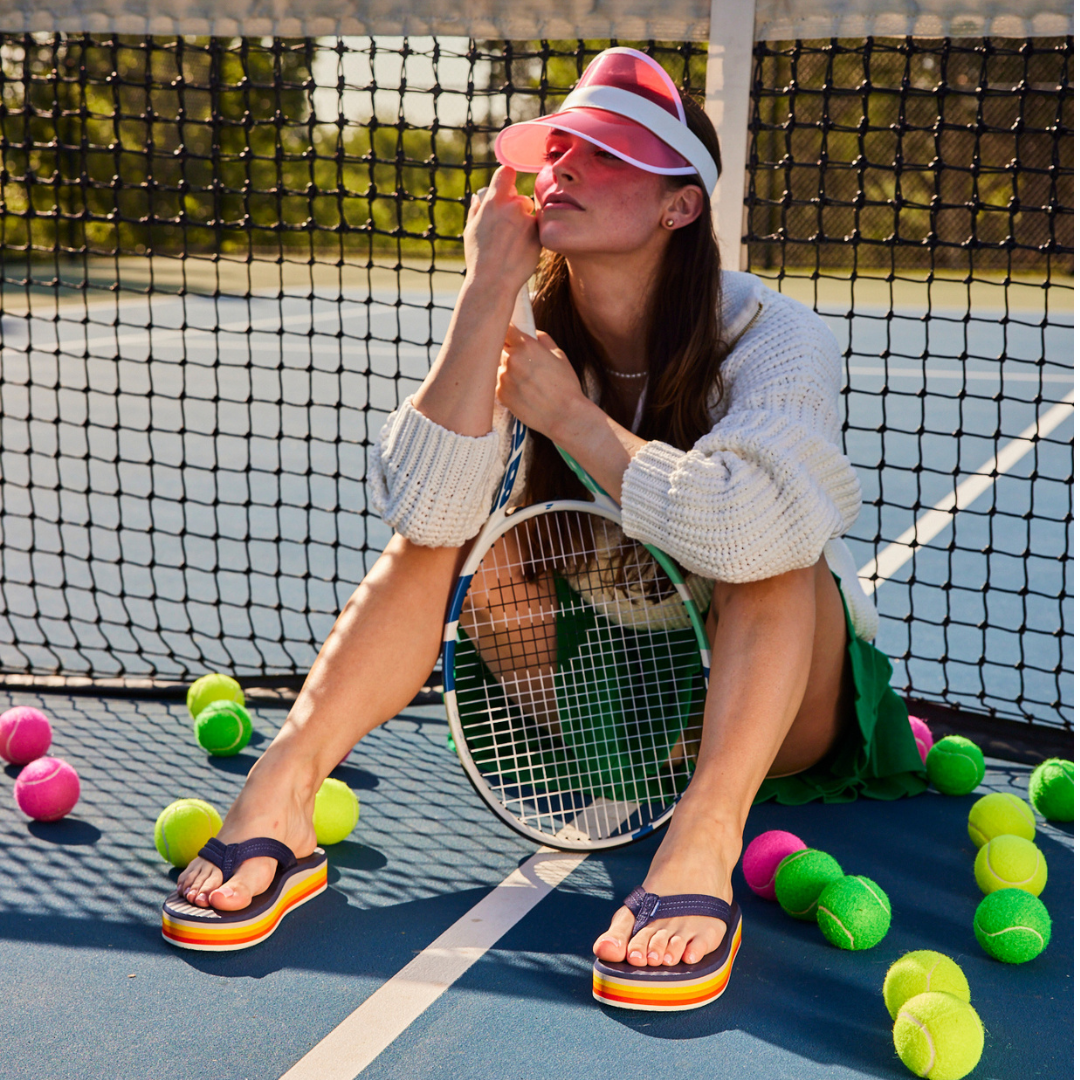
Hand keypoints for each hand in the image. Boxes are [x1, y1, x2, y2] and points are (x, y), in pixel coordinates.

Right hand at [464, 167, 539, 293]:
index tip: (507, 188)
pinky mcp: (538, 236)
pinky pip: (537, 230)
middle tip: (508, 229)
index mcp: (493, 203)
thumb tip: (477, 197)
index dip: (507, 179)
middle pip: (521, 197)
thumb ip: (476, 210)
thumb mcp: (470, 231)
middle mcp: (512, 207)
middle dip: (517, 209)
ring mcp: (527, 221)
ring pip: (530, 215)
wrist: (493, 282)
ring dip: (525, 224)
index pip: (506, 172)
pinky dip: (532, 238)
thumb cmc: (478, 258)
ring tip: (513, 244)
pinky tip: (520, 252)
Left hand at [495, 326, 586, 439]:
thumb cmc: (566, 386)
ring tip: (527, 382)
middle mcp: (511, 359)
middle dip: (510, 353)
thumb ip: (543, 339)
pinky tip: (524, 393)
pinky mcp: (500, 394)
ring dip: (508, 370)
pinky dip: (508, 386)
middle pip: (501, 348)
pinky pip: (499, 384)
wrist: (564, 416)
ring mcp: (503, 377)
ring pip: (499, 367)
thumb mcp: (560, 356)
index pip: (507, 328)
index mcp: (526, 346)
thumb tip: (533, 333)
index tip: (512, 336)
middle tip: (524, 364)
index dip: (510, 332)